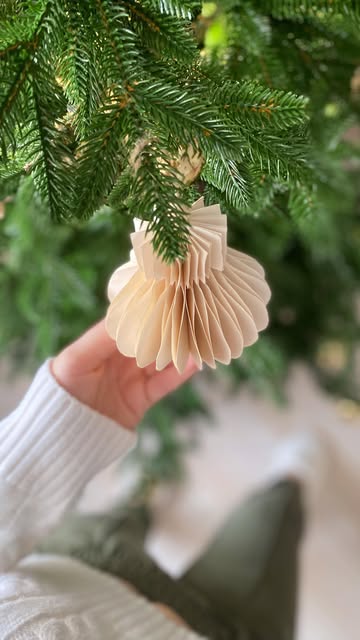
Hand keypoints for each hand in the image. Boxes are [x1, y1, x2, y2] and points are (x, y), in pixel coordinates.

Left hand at [51, 320, 198, 429]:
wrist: (65, 436)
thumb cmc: (63, 390)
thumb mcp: (77, 359)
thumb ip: (103, 337)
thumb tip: (132, 313)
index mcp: (103, 342)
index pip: (132, 319)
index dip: (149, 308)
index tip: (170, 295)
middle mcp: (120, 357)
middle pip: (152, 337)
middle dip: (171, 327)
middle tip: (193, 313)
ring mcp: (133, 377)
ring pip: (162, 358)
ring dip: (180, 349)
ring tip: (200, 337)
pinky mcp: (142, 398)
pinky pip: (164, 383)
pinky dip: (180, 373)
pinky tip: (194, 362)